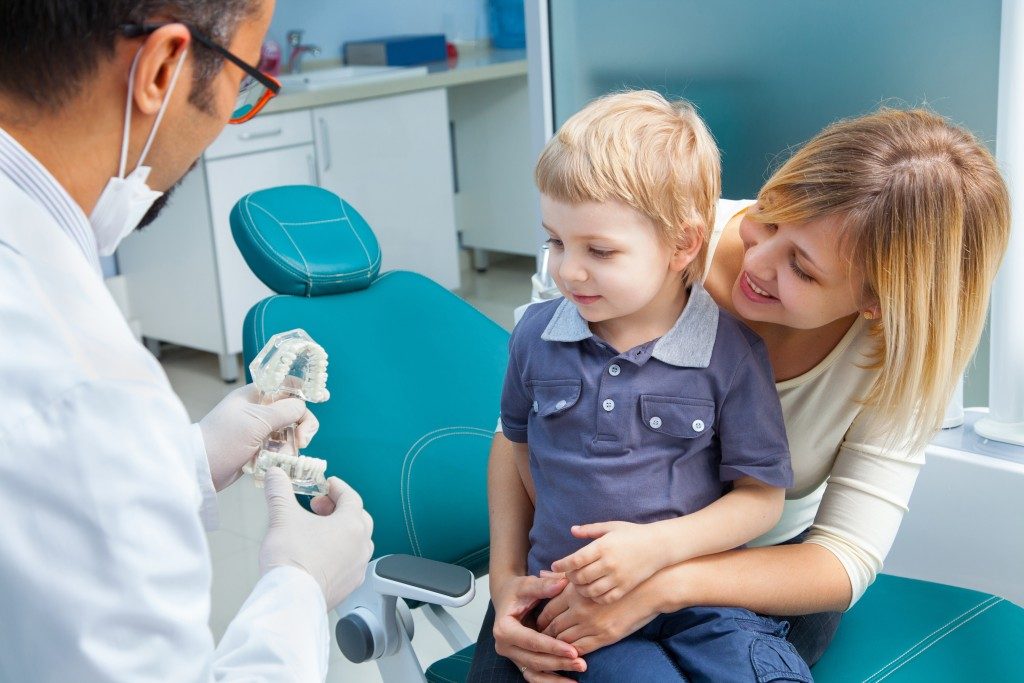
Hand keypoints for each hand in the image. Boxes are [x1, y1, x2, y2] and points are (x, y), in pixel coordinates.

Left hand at [198, 384, 319, 490]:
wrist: (202, 469)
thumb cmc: (223, 439)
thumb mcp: (257, 420)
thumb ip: (284, 410)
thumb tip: (302, 406)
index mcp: (256, 395)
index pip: (287, 385)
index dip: (304, 390)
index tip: (323, 398)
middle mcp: (259, 410)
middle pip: (294, 411)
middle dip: (302, 426)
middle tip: (303, 441)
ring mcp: (259, 430)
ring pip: (290, 432)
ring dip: (291, 445)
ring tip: (282, 456)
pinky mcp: (259, 448)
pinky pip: (281, 448)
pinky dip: (283, 455)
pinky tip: (277, 462)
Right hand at [259, 467, 373, 609]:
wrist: (290, 599)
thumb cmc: (291, 560)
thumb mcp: (282, 517)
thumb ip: (280, 492)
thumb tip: (276, 474)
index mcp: (351, 525)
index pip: (351, 497)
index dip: (337, 488)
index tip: (326, 484)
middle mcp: (361, 546)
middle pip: (357, 518)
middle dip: (337, 508)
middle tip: (317, 507)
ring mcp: (357, 567)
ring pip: (356, 541)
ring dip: (340, 531)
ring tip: (317, 530)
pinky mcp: (349, 585)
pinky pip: (350, 562)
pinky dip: (339, 553)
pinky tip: (320, 555)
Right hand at [490, 574, 586, 677]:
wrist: (507, 597)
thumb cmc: (517, 590)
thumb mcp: (527, 584)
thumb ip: (543, 585)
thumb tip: (562, 583)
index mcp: (503, 628)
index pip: (531, 642)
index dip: (552, 647)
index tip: (573, 650)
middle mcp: (505, 646)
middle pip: (534, 660)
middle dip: (559, 663)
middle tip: (582, 662)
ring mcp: (513, 656)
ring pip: (535, 674)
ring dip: (557, 677)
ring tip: (579, 670)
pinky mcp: (521, 661)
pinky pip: (536, 677)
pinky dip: (553, 681)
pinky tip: (572, 682)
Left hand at [536, 579, 660, 656]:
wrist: (649, 587)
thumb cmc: (619, 573)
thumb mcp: (588, 573)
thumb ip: (564, 574)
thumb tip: (542, 574)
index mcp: (574, 591)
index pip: (548, 608)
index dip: (540, 617)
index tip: (537, 622)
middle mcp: (580, 609)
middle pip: (554, 626)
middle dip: (545, 633)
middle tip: (539, 637)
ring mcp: (593, 624)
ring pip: (565, 640)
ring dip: (555, 644)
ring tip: (551, 646)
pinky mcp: (606, 636)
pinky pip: (582, 648)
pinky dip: (572, 652)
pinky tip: (569, 651)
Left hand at [551, 521, 661, 603]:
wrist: (659, 546)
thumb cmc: (633, 534)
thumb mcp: (611, 527)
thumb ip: (590, 530)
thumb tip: (572, 530)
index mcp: (602, 546)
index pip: (575, 560)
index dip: (562, 565)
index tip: (555, 566)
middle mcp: (608, 563)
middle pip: (580, 577)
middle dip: (570, 578)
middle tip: (568, 576)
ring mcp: (617, 578)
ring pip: (590, 591)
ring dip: (580, 589)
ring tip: (579, 585)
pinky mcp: (625, 587)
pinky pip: (604, 598)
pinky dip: (595, 597)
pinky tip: (593, 592)